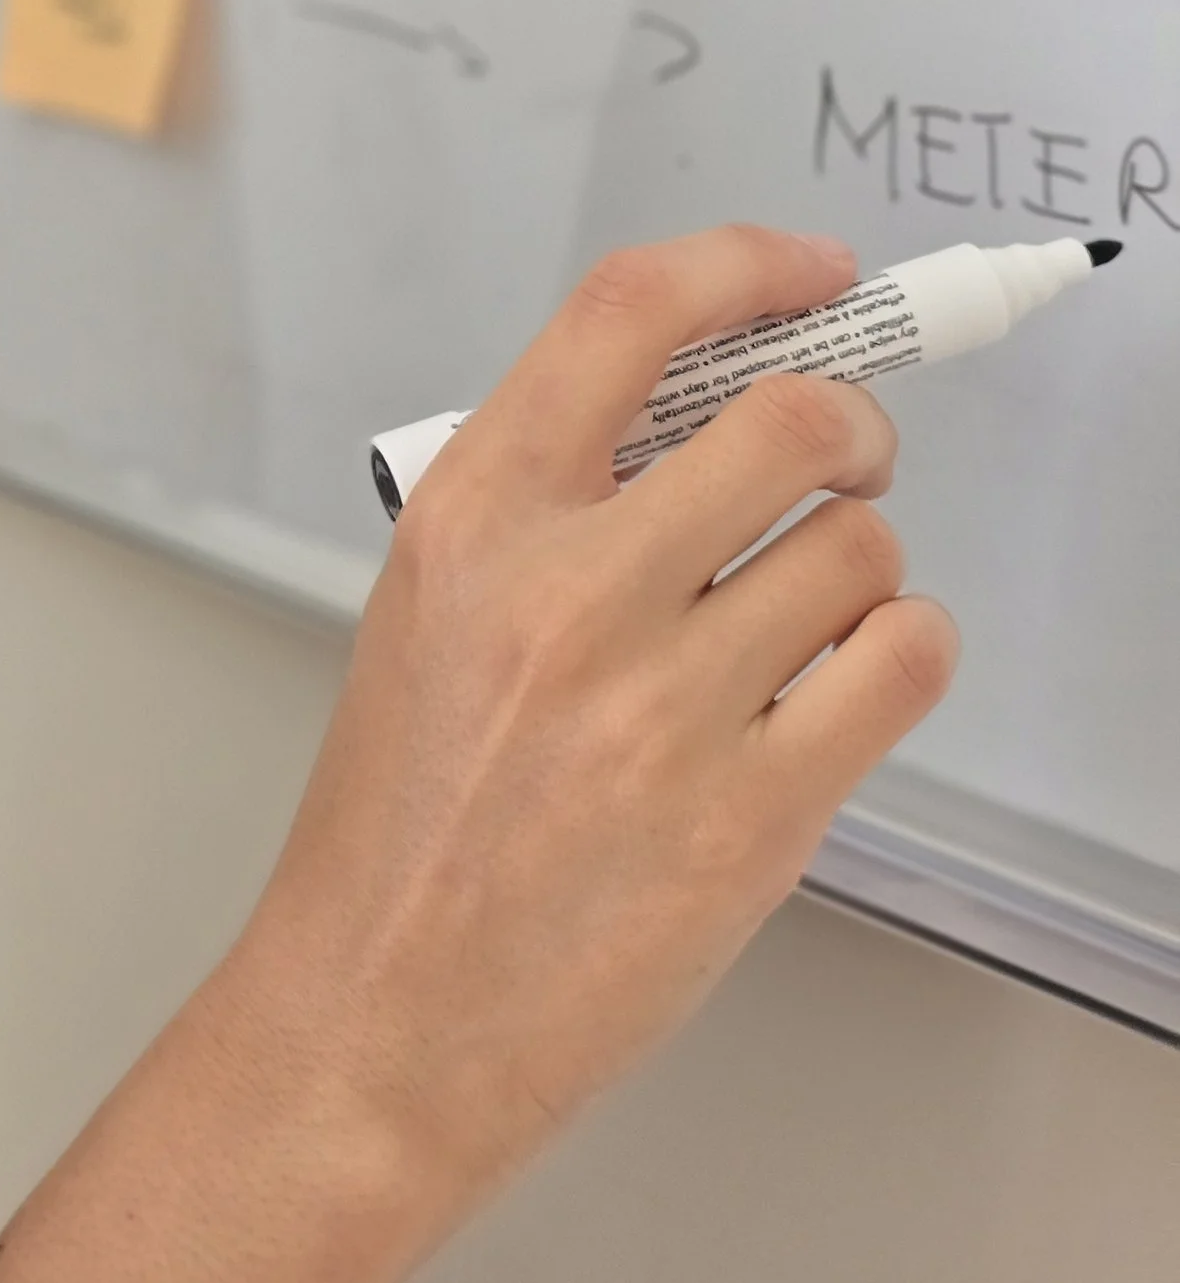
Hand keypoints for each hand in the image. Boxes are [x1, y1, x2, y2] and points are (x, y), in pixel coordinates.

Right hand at [0, 225, 959, 1282]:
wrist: (382, 1017)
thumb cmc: (402, 821)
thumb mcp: (428, 607)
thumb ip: (549, 499)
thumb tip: (702, 411)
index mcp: (473, 518)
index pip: (628, 314)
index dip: (742, 265)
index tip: (804, 272)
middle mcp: (569, 592)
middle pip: (790, 420)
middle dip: (848, 425)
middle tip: (840, 459)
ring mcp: (665, 706)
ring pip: (862, 547)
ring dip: (862, 563)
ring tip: (808, 613)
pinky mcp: (752, 816)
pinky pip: (901, 662)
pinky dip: (900, 652)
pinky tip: (845, 678)